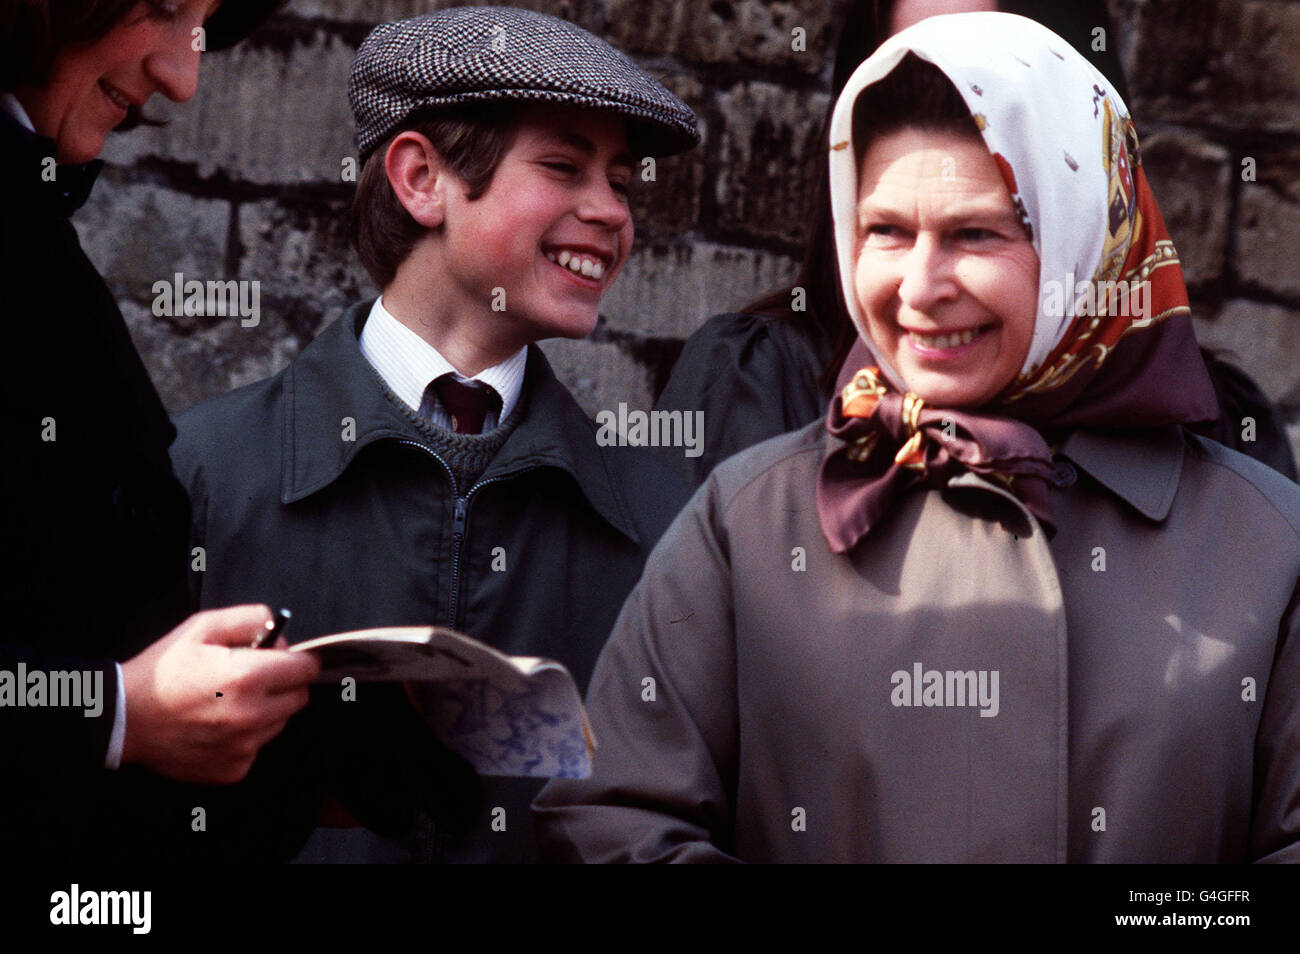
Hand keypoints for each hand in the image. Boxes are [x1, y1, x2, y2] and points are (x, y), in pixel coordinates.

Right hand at [121, 605, 320, 783]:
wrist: (123, 718)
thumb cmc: (162, 671)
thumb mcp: (202, 627)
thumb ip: (249, 619)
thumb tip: (278, 629)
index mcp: (248, 677)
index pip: (306, 669)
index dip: (298, 659)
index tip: (287, 659)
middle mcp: (252, 715)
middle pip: (299, 697)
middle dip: (285, 684)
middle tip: (255, 678)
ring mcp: (244, 746)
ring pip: (280, 723)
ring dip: (267, 710)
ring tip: (230, 701)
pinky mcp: (234, 769)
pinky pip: (258, 747)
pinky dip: (247, 736)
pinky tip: (218, 724)